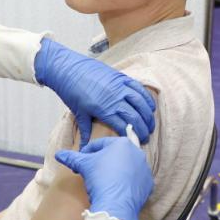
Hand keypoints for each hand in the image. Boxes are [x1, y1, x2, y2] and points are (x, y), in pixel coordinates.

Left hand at [34, 38, 155, 148]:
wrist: (68, 69)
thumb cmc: (72, 92)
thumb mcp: (79, 113)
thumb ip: (85, 131)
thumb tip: (83, 149)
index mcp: (104, 110)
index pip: (124, 127)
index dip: (133, 137)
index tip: (136, 143)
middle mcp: (114, 99)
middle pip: (135, 117)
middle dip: (143, 129)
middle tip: (145, 137)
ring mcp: (119, 87)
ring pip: (140, 103)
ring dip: (148, 116)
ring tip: (150, 125)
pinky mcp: (121, 77)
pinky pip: (139, 88)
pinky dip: (147, 98)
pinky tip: (151, 107)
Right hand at [55, 137, 152, 219]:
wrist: (116, 205)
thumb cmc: (100, 179)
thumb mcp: (83, 165)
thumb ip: (71, 157)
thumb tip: (58, 154)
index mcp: (122, 143)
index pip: (99, 144)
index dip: (87, 153)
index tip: (80, 163)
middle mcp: (137, 153)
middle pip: (114, 154)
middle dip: (102, 161)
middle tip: (91, 172)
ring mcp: (144, 169)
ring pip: (125, 167)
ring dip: (115, 171)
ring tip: (103, 181)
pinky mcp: (148, 184)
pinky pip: (134, 180)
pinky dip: (125, 183)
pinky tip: (115, 190)